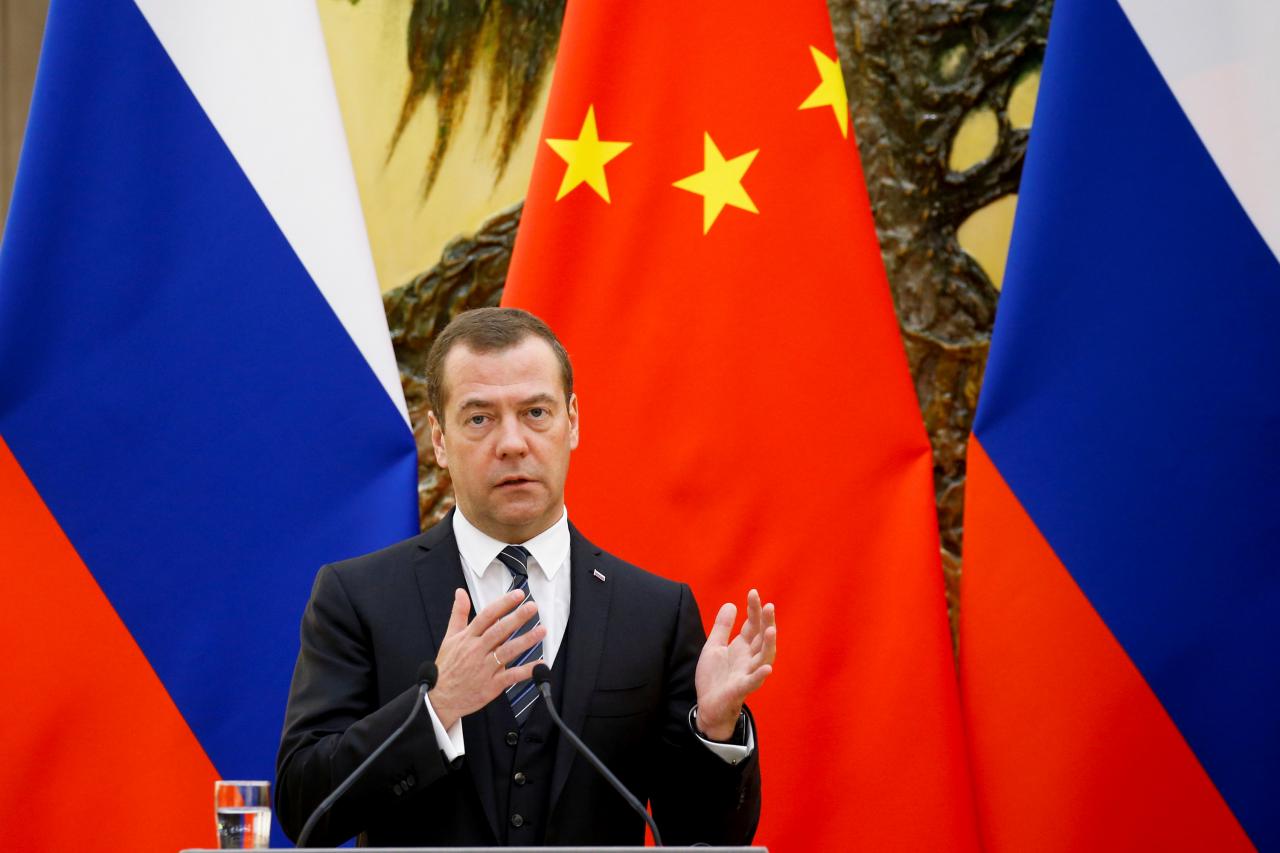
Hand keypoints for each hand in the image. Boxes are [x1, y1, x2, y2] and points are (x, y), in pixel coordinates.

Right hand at [427, 588, 546, 728]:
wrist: (441, 698)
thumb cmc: (447, 666)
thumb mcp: (449, 637)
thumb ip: (458, 614)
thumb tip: (460, 592)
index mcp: (467, 638)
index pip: (487, 616)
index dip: (503, 604)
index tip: (518, 595)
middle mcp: (477, 651)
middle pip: (499, 631)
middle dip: (517, 618)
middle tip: (533, 607)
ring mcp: (485, 668)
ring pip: (507, 651)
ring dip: (526, 640)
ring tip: (541, 630)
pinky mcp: (491, 685)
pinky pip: (511, 676)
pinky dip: (526, 671)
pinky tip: (540, 664)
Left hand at [694, 589, 776, 739]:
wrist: (707, 706)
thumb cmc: (714, 677)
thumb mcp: (714, 646)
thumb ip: (722, 627)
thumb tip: (731, 604)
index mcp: (743, 647)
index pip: (752, 625)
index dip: (754, 610)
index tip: (753, 592)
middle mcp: (749, 658)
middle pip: (761, 638)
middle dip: (765, 622)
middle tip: (768, 605)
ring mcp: (747, 673)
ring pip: (763, 658)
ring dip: (768, 645)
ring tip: (771, 630)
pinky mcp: (740, 689)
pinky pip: (752, 682)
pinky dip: (760, 675)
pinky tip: (767, 667)